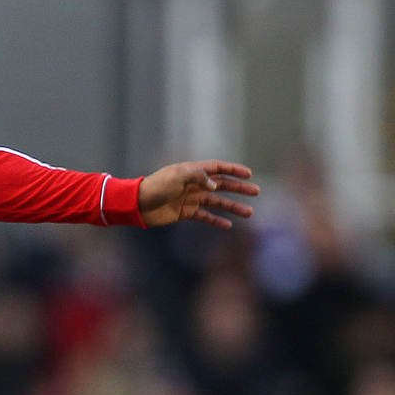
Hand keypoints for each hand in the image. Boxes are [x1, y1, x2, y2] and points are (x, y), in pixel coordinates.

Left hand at [138, 160, 258, 228]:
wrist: (138, 204)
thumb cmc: (157, 186)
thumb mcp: (178, 175)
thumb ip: (199, 177)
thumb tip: (216, 186)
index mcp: (193, 171)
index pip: (218, 168)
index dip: (234, 170)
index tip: (249, 174)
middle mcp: (194, 184)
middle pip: (222, 185)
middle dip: (239, 188)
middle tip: (256, 192)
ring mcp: (190, 199)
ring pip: (217, 203)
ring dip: (232, 207)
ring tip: (249, 213)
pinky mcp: (185, 213)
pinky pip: (205, 217)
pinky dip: (216, 221)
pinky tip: (228, 226)